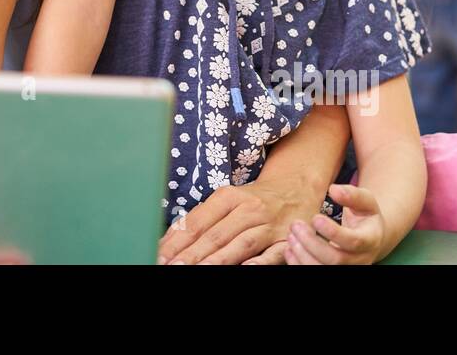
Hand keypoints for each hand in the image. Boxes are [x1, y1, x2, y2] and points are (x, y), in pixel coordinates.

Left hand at [158, 179, 315, 264]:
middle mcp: (248, 209)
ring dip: (216, 261)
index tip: (159, 255)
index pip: (197, 222)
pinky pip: (273, 254)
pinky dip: (259, 262)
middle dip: (191, 255)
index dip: (177, 241)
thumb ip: (202, 218)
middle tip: (171, 267)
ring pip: (240, 245)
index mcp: (228, 197)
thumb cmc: (254, 198)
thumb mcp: (228, 200)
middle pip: (215, 235)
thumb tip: (169, 238)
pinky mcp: (287, 239)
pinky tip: (244, 269)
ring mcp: (269, 225)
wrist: (297, 186)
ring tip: (194, 270)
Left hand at [284, 183, 385, 264]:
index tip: (315, 218)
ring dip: (303, 255)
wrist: (370, 237)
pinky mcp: (332, 271)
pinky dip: (298, 264)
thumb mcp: (365, 201)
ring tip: (291, 236)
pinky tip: (289, 249)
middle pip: (335, 260)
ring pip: (323, 270)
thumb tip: (334, 190)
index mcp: (369, 240)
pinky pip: (314, 273)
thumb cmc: (365, 216)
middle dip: (311, 243)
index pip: (353, 241)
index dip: (332, 232)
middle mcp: (360, 259)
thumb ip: (352, 195)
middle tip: (295, 225)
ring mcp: (347, 268)